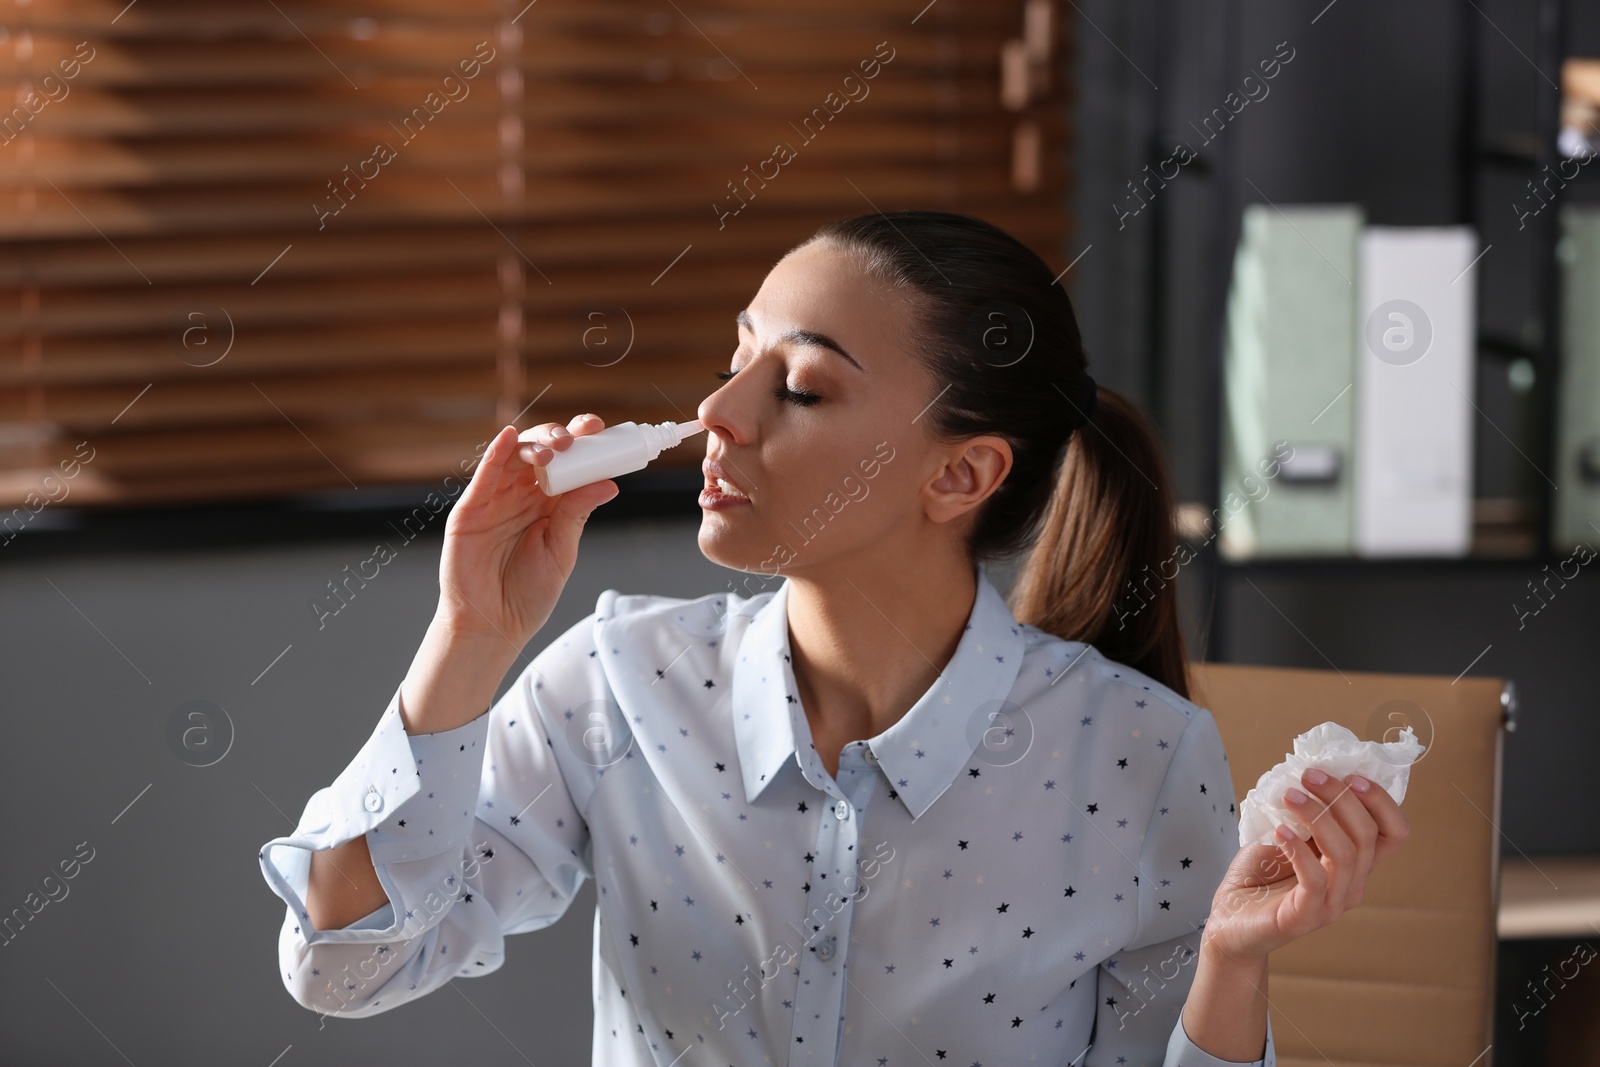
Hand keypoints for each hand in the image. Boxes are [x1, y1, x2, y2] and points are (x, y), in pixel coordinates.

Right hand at [435, 414, 616, 644]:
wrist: (494, 626)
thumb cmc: (528, 594)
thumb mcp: (561, 551)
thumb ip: (576, 514)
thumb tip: (607, 483)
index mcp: (548, 504)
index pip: (566, 465)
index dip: (581, 444)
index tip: (601, 430)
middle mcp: (521, 496)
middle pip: (540, 454)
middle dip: (560, 437)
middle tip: (580, 436)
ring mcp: (494, 500)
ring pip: (513, 458)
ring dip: (535, 444)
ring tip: (556, 446)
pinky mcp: (470, 511)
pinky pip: (483, 476)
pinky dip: (495, 453)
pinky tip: (510, 437)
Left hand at [1199, 768, 1410, 966]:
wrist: (1230, 919)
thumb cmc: (1259, 875)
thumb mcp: (1288, 834)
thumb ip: (1307, 813)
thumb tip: (1314, 773)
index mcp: (1355, 863)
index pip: (1393, 833)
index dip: (1380, 801)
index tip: (1349, 774)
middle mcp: (1351, 885)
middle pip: (1368, 836)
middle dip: (1340, 796)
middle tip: (1308, 775)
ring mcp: (1331, 904)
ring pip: (1345, 854)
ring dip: (1318, 816)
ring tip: (1289, 795)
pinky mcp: (1305, 917)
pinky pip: (1315, 878)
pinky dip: (1298, 848)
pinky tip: (1279, 830)